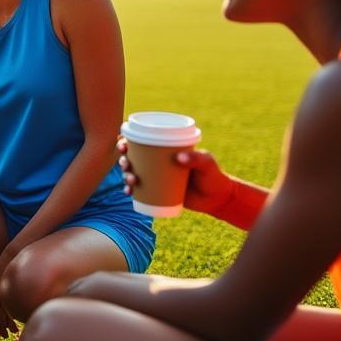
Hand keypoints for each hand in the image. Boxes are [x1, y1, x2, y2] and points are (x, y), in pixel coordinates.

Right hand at [118, 140, 235, 216]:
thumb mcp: (207, 164)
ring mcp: (157, 178)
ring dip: (125, 175)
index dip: (127, 141)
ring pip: (134, 174)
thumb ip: (196, 158)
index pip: (143, 141)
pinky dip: (131, 190)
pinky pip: (139, 190)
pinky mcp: (158, 192)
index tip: (122, 144)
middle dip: (123, 160)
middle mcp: (158, 162)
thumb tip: (179, 158)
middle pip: (133, 157)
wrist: (218, 199)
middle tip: (126, 165)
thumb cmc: (213, 176)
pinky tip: (128, 192)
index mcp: (166, 150)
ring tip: (131, 181)